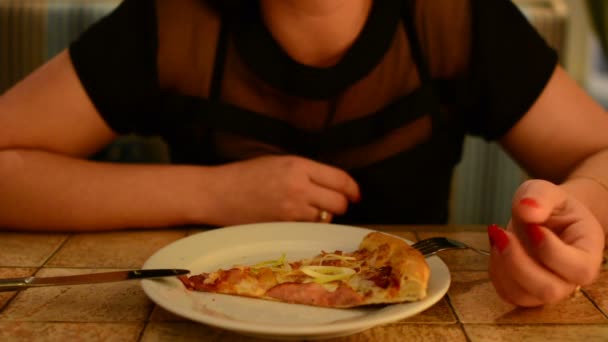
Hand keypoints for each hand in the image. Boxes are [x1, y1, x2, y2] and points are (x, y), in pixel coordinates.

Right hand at [205, 155, 360, 224]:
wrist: (218, 193)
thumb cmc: (246, 175)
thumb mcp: (279, 162)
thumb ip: (307, 172)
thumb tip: (334, 184)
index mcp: (299, 166)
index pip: (340, 179)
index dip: (353, 189)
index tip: (355, 194)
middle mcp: (299, 187)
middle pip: (339, 202)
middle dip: (341, 205)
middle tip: (335, 204)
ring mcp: (291, 210)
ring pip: (326, 218)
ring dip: (326, 216)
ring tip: (313, 211)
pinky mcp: (283, 226)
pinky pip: (309, 228)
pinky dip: (310, 225)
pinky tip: (300, 219)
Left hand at [488, 179, 604, 306]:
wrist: (543, 216)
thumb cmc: (550, 206)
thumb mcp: (545, 191)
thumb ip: (539, 196)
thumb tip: (527, 209)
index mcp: (588, 253)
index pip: (578, 268)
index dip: (551, 251)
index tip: (532, 227)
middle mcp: (570, 279)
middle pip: (549, 290)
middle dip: (519, 263)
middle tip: (503, 234)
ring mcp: (546, 288)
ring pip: (523, 295)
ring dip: (502, 266)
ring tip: (497, 237)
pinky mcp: (524, 291)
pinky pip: (506, 292)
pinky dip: (495, 270)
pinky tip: (496, 246)